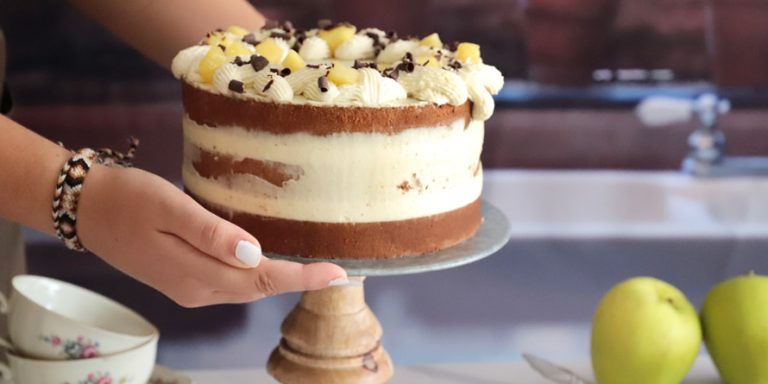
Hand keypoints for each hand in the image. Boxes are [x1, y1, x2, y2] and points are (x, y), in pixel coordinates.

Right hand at [75, 165, 347, 306]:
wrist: (84, 208)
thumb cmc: (128, 199)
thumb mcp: (171, 209)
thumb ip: (212, 234)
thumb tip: (256, 255)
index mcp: (197, 275)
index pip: (263, 280)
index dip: (303, 278)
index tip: (339, 273)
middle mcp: (197, 289)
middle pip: (259, 289)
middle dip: (299, 281)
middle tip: (336, 268)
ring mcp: (189, 287)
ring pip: (246, 288)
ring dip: (280, 279)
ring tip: (312, 265)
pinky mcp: (183, 278)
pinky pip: (231, 283)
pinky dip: (256, 274)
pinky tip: (268, 258)